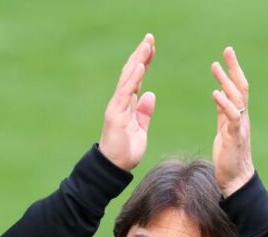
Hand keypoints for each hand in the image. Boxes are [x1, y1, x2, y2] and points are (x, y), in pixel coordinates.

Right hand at [99, 34, 155, 171]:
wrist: (115, 167)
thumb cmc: (126, 150)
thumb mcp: (141, 129)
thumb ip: (144, 112)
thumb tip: (150, 94)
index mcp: (128, 103)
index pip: (136, 77)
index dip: (144, 62)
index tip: (152, 48)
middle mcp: (121, 101)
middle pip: (131, 72)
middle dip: (140, 55)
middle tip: (150, 38)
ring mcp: (117, 106)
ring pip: (128, 78)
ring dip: (137, 61)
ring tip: (146, 46)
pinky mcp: (115, 113)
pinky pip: (125, 92)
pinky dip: (132, 78)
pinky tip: (139, 66)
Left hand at [211, 47, 254, 196]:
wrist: (236, 180)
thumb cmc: (229, 157)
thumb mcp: (224, 130)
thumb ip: (224, 113)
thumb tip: (219, 96)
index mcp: (237, 116)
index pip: (238, 88)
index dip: (233, 70)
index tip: (227, 54)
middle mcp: (242, 118)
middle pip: (241, 88)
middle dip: (234, 68)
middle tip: (227, 50)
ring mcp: (239, 127)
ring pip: (237, 99)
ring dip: (226, 81)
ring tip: (215, 67)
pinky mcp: (234, 137)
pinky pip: (231, 117)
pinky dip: (224, 104)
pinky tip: (215, 94)